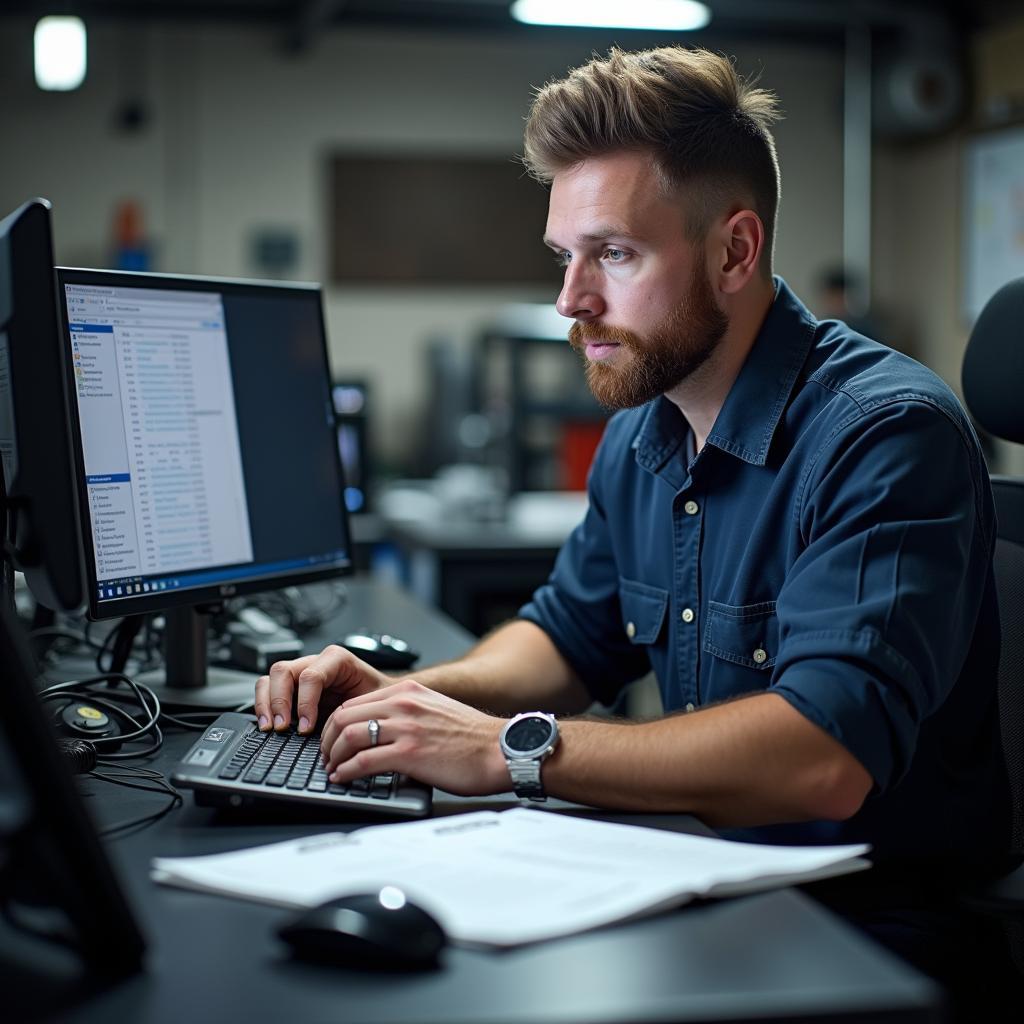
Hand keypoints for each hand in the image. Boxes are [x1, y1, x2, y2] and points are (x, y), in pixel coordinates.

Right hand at [254, 644, 392, 734]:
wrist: (379, 700)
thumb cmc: (376, 698)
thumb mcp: (370, 701)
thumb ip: (353, 710)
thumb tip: (337, 731)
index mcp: (337, 659)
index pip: (311, 675)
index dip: (305, 702)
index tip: (307, 727)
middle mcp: (315, 662)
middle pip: (284, 670)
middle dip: (279, 700)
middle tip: (282, 726)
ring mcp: (300, 674)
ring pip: (270, 677)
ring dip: (266, 703)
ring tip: (270, 727)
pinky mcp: (291, 688)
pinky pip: (267, 690)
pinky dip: (263, 707)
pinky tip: (267, 725)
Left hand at [319, 679, 509, 796]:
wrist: (500, 749)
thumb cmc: (474, 737)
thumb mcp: (435, 711)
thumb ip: (408, 716)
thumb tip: (384, 736)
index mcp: (408, 692)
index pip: (355, 703)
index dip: (336, 724)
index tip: (334, 740)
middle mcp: (403, 705)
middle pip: (344, 717)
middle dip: (327, 739)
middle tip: (327, 756)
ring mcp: (405, 728)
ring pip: (348, 737)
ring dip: (333, 756)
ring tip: (333, 769)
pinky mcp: (409, 753)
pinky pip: (363, 761)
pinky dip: (346, 772)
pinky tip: (344, 778)